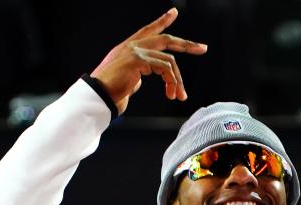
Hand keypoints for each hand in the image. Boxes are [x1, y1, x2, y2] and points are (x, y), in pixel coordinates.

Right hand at [91, 7, 207, 113]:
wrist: (97, 97)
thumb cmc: (109, 93)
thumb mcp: (127, 81)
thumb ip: (137, 75)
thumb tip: (143, 79)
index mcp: (128, 48)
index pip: (148, 30)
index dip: (162, 21)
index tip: (174, 12)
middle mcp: (132, 46)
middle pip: (165, 39)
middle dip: (186, 44)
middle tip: (202, 48)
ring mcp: (135, 51)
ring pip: (169, 61)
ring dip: (177, 80)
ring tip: (179, 95)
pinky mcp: (138, 60)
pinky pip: (165, 69)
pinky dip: (172, 82)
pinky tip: (170, 93)